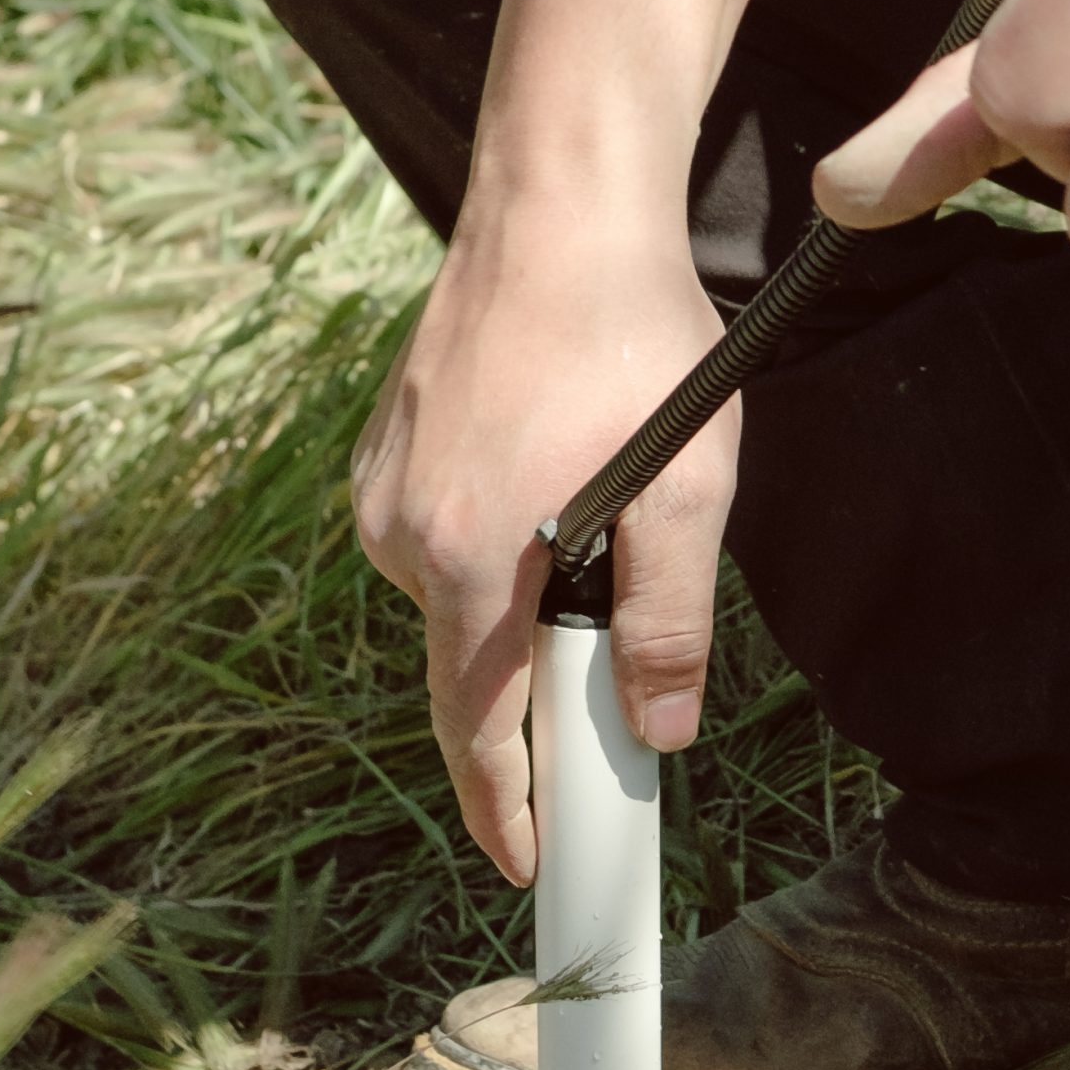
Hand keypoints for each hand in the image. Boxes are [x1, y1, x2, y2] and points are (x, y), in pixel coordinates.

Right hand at [351, 196, 737, 883]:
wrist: (559, 202)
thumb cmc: (630, 338)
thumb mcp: (688, 492)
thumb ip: (669, 624)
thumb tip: (660, 729)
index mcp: (468, 562)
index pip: (478, 731)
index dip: (506, 810)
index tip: (526, 868)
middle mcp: (400, 537)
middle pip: (473, 671)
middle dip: (539, 695)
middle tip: (614, 684)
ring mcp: (382, 492)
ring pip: (463, 606)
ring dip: (526, 608)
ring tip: (602, 528)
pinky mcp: (384, 455)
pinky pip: (444, 544)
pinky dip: (500, 554)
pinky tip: (555, 490)